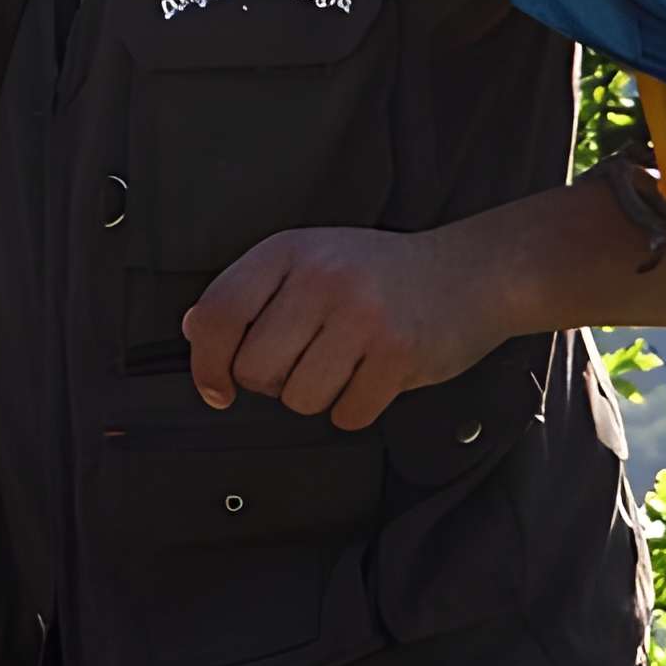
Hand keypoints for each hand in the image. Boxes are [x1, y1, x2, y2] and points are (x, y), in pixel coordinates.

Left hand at [181, 226, 517, 430]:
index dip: (206, 363)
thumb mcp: (309, 257)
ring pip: (299, 399)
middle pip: (256, 369)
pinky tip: (373, 375)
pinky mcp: (399, 355)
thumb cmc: (380, 272)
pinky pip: (347, 415)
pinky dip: (355, 408)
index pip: (219, 314)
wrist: (469, 271)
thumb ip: (252, 292)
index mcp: (289, 250)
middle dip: (273, 381)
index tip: (216, 387)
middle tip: (306, 360)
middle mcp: (322, 278)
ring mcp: (363, 316)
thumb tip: (196, 330)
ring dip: (317, 396)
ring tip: (344, 363)